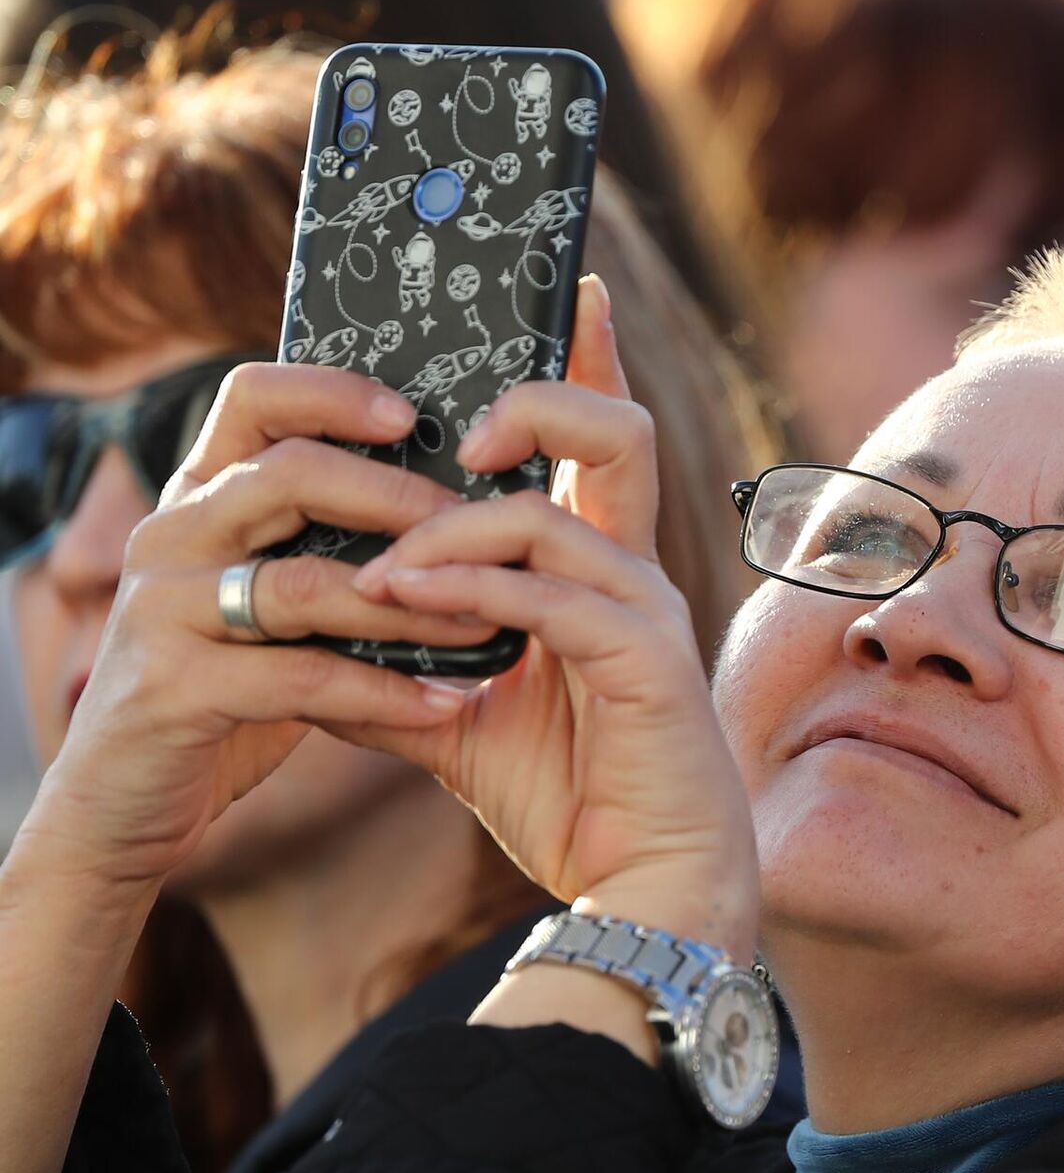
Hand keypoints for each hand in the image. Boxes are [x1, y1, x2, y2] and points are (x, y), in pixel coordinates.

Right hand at [19, 364, 482, 896]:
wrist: (119, 805)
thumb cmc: (223, 697)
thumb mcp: (271, 611)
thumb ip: (329, 557)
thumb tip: (457, 527)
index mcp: (199, 500)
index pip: (254, 399)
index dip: (333, 393)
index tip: (414, 414)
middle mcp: (171, 536)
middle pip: (288, 475)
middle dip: (397, 498)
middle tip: (480, 527)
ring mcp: (163, 609)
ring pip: (303, 583)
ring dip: (408, 602)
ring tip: (486, 622)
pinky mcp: (171, 687)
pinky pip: (299, 678)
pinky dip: (381, 692)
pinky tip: (444, 704)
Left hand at [345, 277, 756, 954]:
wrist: (641, 886)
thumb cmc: (569, 799)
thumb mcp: (460, 717)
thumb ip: (400, 662)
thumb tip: (307, 629)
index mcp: (601, 572)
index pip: (597, 442)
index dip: (584, 358)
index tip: (567, 286)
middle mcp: (634, 575)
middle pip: (616, 431)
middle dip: (537, 396)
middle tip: (457, 430)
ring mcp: (646, 614)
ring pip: (555, 513)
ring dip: (453, 529)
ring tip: (382, 574)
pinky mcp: (644, 664)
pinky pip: (551, 598)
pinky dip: (472, 593)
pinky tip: (409, 605)